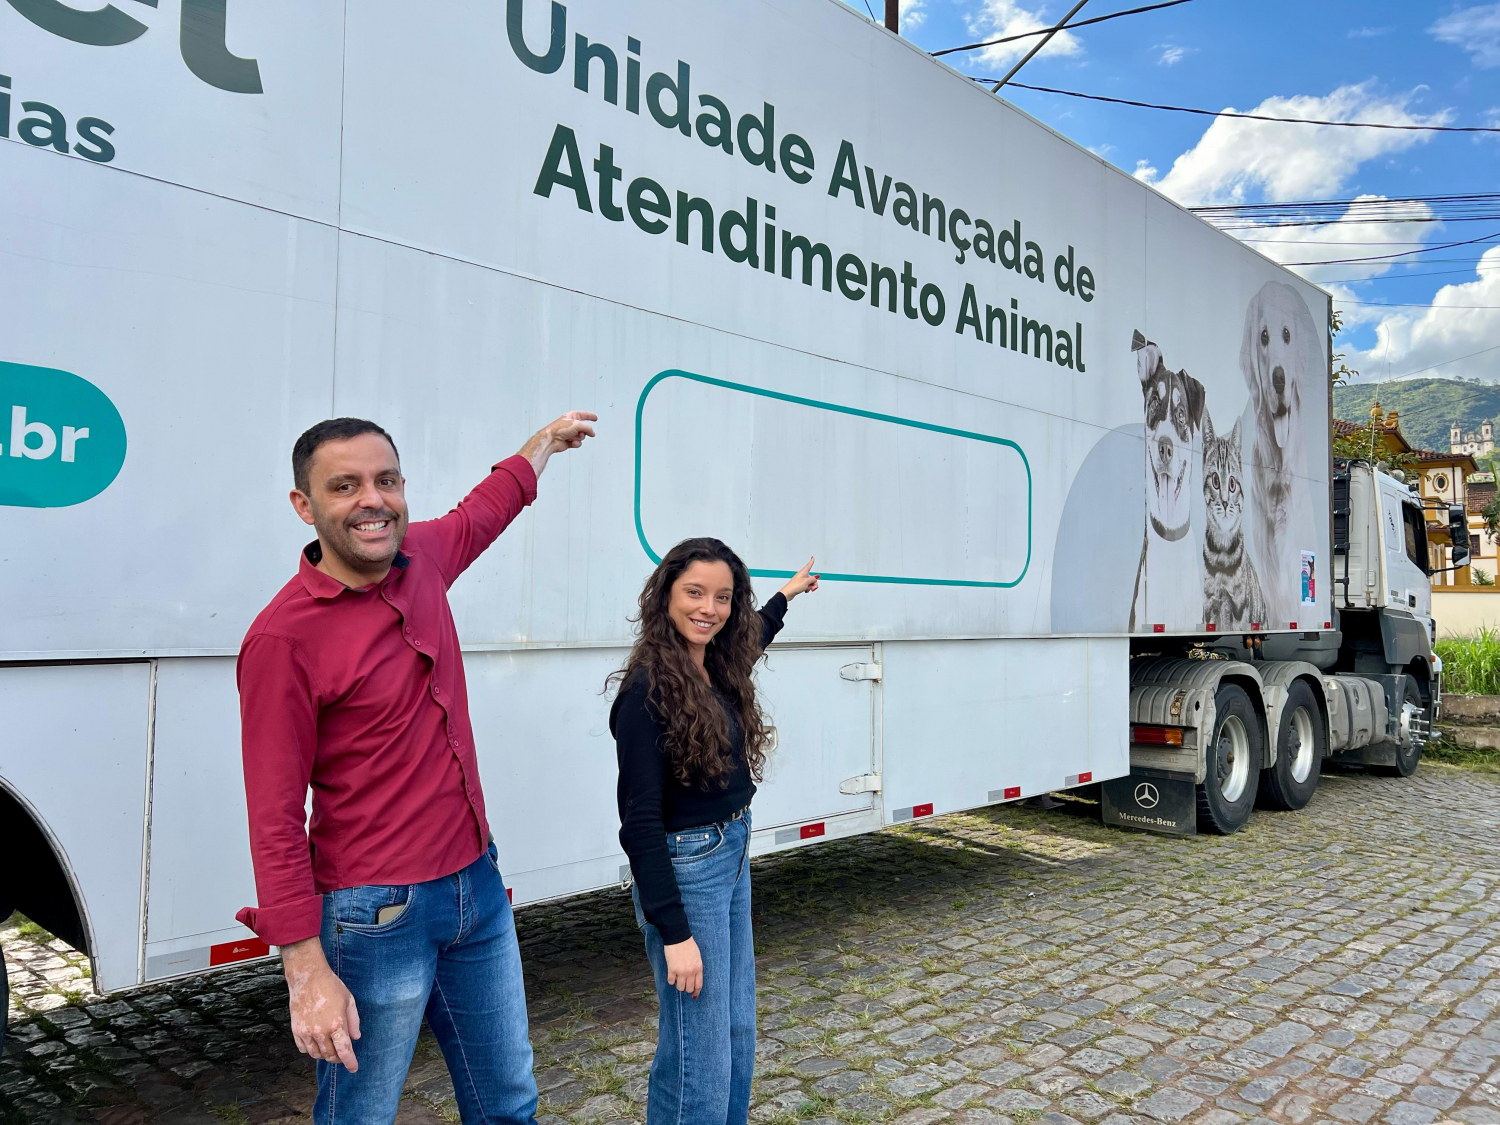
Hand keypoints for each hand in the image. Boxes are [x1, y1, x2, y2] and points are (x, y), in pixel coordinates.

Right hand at [281, 938, 361, 1070]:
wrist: (308, 977)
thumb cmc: (331, 987)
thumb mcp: (349, 1001)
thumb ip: (354, 1021)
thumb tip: (355, 1038)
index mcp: (337, 1024)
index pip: (344, 1050)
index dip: (350, 1062)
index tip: (353, 1068)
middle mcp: (320, 1031)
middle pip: (330, 1055)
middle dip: (338, 1058)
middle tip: (342, 1054)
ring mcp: (306, 1032)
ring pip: (316, 1054)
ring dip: (325, 1054)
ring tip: (330, 1047)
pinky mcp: (296, 1030)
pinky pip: (304, 1049)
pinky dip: (311, 1050)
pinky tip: (317, 1042)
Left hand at [519, 411, 597, 476]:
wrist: (551, 440)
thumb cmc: (560, 429)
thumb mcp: (577, 424)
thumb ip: (588, 428)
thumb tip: (593, 433)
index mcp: (571, 416)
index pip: (583, 415)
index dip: (590, 416)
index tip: (596, 418)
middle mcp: (571, 424)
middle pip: (585, 428)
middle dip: (583, 431)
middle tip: (579, 432)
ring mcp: (570, 433)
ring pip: (582, 436)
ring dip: (578, 437)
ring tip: (570, 437)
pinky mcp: (569, 441)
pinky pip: (578, 443)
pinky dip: (575, 443)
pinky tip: (569, 442)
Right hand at [663, 936, 702, 998]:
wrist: (678, 937)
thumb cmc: (689, 945)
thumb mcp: (697, 957)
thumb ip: (697, 968)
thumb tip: (694, 978)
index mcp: (698, 968)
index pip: (698, 985)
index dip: (696, 991)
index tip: (694, 994)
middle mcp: (690, 972)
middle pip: (689, 988)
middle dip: (686, 988)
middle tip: (684, 984)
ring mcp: (681, 971)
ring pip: (680, 987)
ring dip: (678, 985)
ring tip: (677, 980)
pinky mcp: (672, 969)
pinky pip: (671, 982)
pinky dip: (671, 981)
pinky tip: (672, 976)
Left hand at [779, 557, 819, 600]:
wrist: (788, 592)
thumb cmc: (795, 586)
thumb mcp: (807, 582)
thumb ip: (813, 579)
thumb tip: (817, 576)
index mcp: (803, 572)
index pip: (809, 565)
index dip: (811, 561)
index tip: (812, 557)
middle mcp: (802, 575)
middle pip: (812, 577)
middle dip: (814, 583)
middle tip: (812, 588)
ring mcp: (801, 580)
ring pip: (810, 582)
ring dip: (810, 587)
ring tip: (807, 589)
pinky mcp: (800, 584)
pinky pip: (807, 586)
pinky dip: (807, 588)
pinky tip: (805, 590)